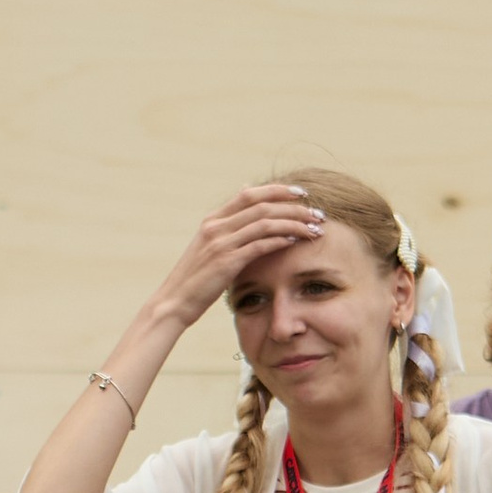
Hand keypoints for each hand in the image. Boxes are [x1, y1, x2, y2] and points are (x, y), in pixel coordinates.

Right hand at [154, 183, 328, 333]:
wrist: (174, 302)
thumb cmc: (196, 277)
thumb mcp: (208, 244)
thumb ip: (228, 222)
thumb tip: (245, 191)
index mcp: (213, 220)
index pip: (250, 194)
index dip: (277, 190)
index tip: (301, 193)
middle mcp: (216, 227)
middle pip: (262, 205)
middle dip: (294, 207)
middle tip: (317, 213)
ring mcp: (220, 243)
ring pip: (265, 223)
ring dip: (294, 223)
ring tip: (314, 228)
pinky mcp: (227, 263)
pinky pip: (259, 245)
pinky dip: (280, 240)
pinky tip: (296, 241)